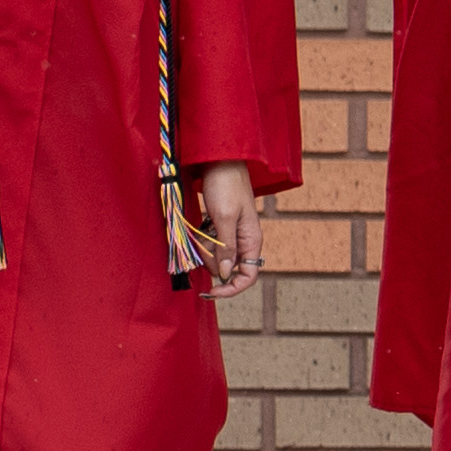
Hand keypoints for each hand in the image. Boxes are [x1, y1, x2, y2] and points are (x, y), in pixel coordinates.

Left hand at [177, 158, 265, 293]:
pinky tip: (199, 226)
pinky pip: (210, 243)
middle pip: (227, 268)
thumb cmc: (226, 185)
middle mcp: (244, 241)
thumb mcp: (225, 217)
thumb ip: (226, 247)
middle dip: (211, 261)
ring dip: (204, 249)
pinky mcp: (219, 226)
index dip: (231, 288)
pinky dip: (201, 239)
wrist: (218, 159)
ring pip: (216, 256)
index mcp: (252, 241)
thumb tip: (225, 274)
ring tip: (200, 230)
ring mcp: (231, 233)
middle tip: (201, 244)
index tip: (211, 291)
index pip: (248, 276)